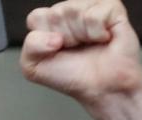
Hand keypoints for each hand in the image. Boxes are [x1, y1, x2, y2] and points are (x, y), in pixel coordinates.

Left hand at [20, 0, 141, 119]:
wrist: (104, 89)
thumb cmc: (76, 77)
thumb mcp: (35, 68)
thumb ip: (29, 46)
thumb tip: (51, 36)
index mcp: (51, 22)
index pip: (36, 18)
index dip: (44, 38)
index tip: (56, 51)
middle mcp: (70, 11)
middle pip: (55, 14)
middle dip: (64, 38)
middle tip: (76, 49)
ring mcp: (91, 6)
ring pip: (73, 11)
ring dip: (81, 36)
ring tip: (90, 44)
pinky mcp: (112, 8)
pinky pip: (93, 15)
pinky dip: (96, 33)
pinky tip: (103, 39)